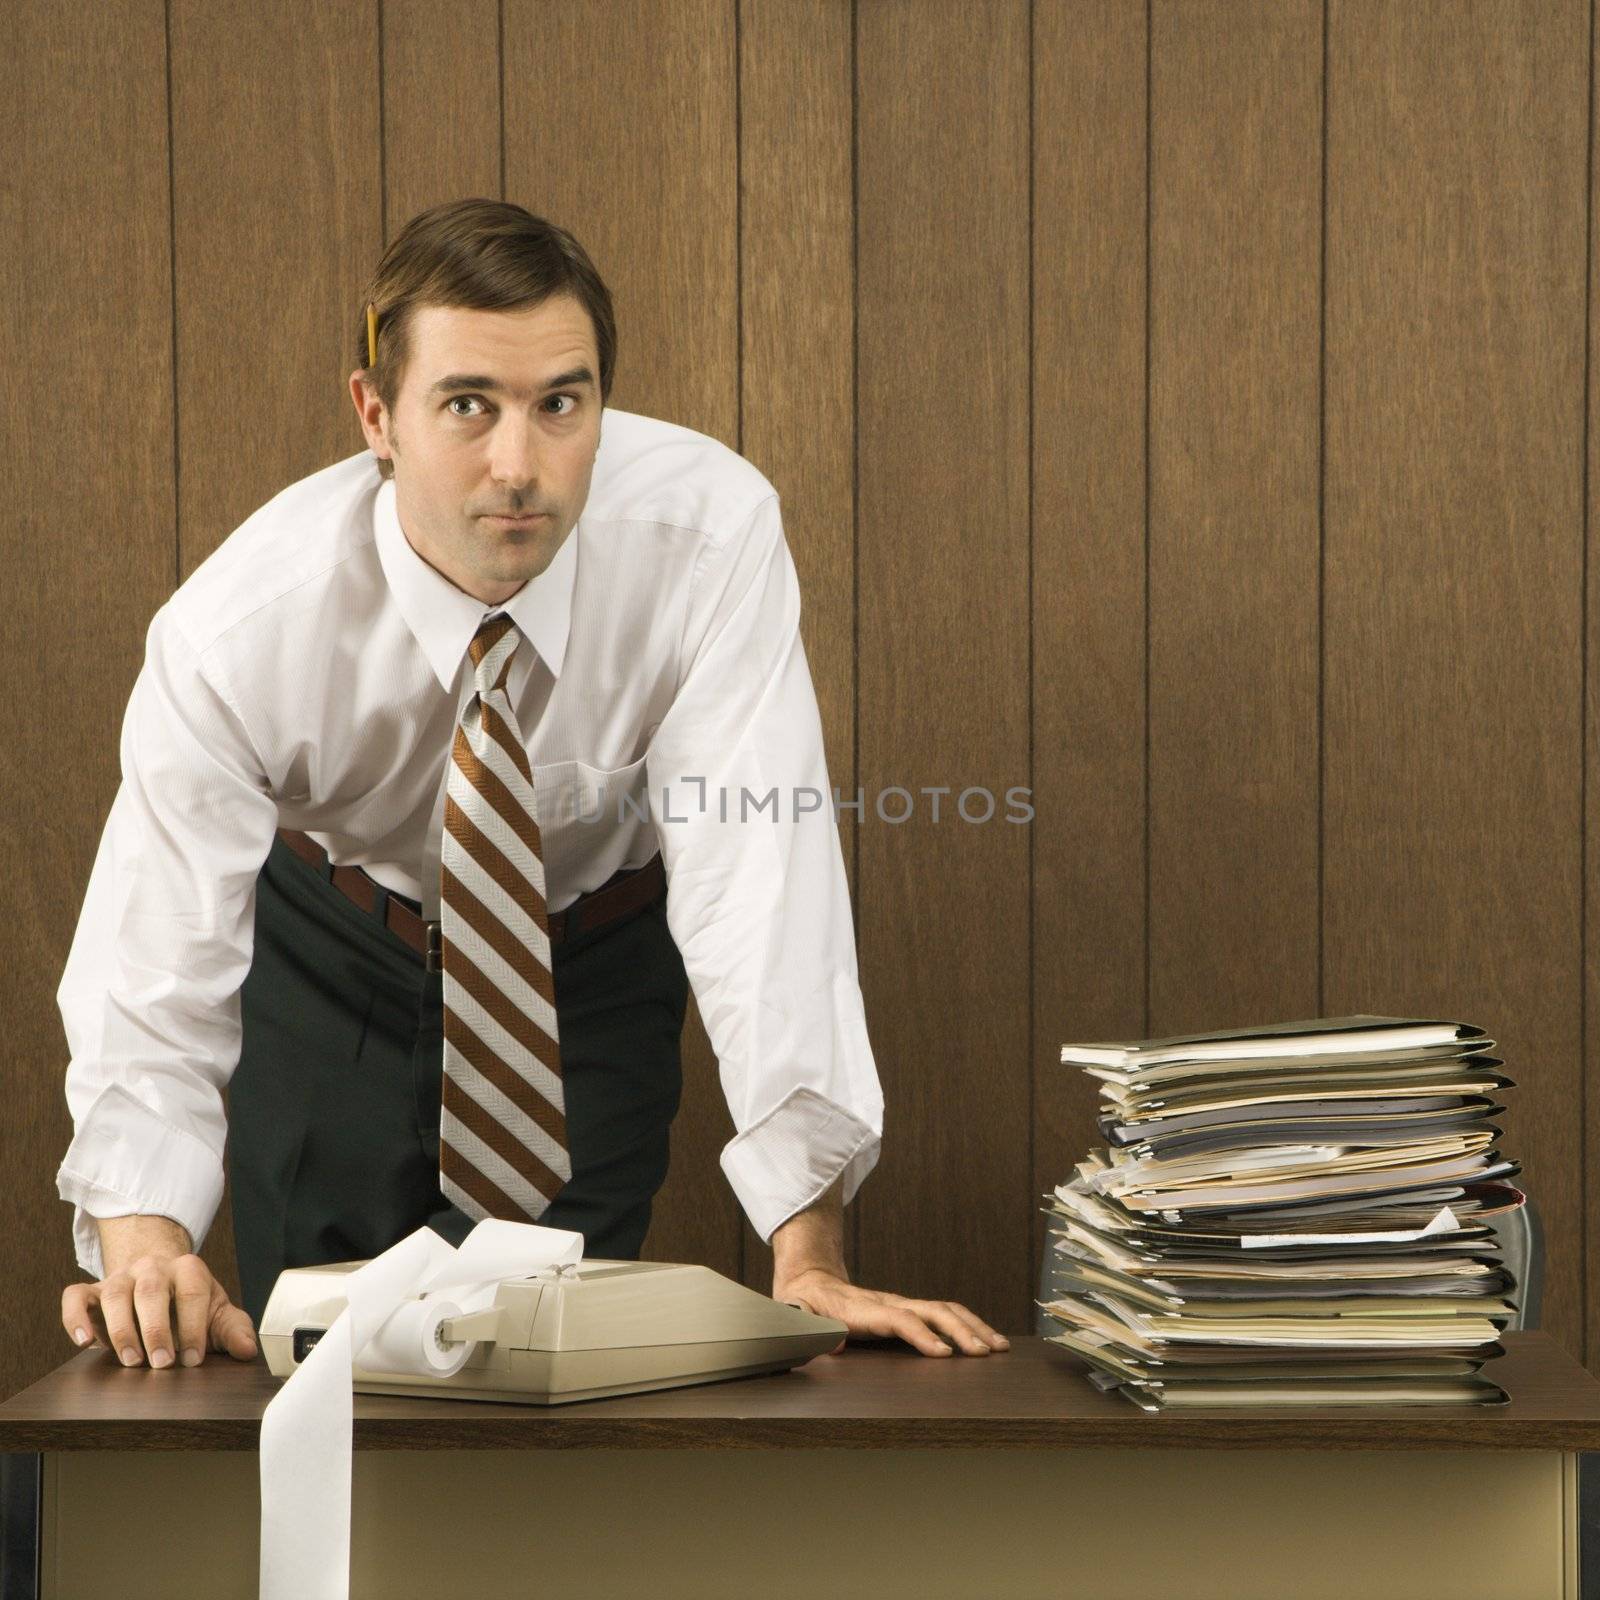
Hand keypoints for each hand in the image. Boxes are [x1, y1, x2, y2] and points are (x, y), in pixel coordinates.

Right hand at [62, 1253, 258, 1368]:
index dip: (194, 1326)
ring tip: (131, 1360)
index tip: (193, 1360)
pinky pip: (75, 1296)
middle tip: (162, 1364)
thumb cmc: (189, 1303)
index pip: (193, 1292)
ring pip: (114, 1294)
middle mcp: (153, 1267)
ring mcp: (120, 1277)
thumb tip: (248, 1350)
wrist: (159, 1279)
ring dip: (121, 1329)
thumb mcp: (215, 1314)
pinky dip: (75, 1318)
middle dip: (157, 1329)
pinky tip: (84, 1341)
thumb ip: (233, 1330)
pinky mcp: (92, 1290)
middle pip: (151, 1291)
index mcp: (188, 1269)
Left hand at [777, 1267, 1010, 1357]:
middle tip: (986, 1353)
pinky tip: (985, 1340)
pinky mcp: (907, 1309)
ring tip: (999, 1347)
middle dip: (962, 1331)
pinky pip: (942, 1314)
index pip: (899, 1319)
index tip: (944, 1354)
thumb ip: (809, 1327)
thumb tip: (831, 1345)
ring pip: (944, 1310)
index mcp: (864, 1310)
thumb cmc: (805, 1305)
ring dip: (973, 1326)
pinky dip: (968, 1324)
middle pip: (932, 1311)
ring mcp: (900, 1304)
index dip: (922, 1335)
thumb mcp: (797, 1315)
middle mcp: (888, 1303)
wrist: (812, 1281)